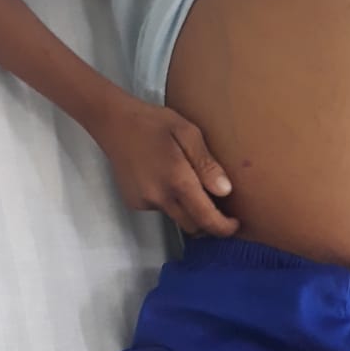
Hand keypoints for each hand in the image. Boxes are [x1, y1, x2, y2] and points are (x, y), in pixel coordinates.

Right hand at [99, 99, 239, 238]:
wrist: (113, 123)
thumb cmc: (155, 123)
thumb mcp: (188, 133)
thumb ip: (207, 164)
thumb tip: (225, 191)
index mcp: (177, 180)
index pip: (206, 218)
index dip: (224, 228)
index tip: (236, 224)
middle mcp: (160, 198)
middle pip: (192, 225)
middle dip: (209, 223)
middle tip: (221, 209)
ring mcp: (144, 202)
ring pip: (176, 218)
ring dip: (189, 211)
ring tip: (192, 186)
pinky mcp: (134, 202)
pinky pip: (160, 210)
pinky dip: (170, 202)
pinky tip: (165, 179)